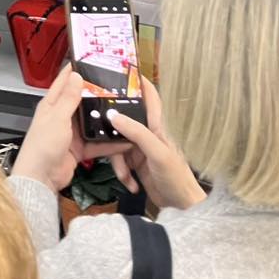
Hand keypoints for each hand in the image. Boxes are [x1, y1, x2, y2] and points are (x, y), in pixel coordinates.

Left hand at [12, 66, 129, 193]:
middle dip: (97, 95)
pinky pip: (97, 142)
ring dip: (105, 119)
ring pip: (92, 122)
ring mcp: (71, 133)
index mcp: (51, 105)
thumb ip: (68, 99)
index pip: (63, 82)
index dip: (74, 70)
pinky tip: (124, 139)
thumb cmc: (43, 145)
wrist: (42, 177)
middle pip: (81, 102)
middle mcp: (61, 116)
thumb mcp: (57, 118)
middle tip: (118, 87)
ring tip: (125, 111)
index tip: (88, 59)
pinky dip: (109, 142)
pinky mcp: (79, 148)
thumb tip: (76, 75)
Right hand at [107, 78, 205, 210]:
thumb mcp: (157, 153)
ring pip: (117, 143)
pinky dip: (122, 174)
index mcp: (158, 125)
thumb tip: (113, 114)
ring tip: (126, 177)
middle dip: (111, 130)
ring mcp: (141, 148)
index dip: (137, 81)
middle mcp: (148, 132)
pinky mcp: (135, 163)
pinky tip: (131, 184)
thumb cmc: (176, 177)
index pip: (149, 96)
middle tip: (97, 130)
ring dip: (118, 162)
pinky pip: (119, 161)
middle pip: (123, 120)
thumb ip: (137, 133)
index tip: (118, 69)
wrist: (182, 208)